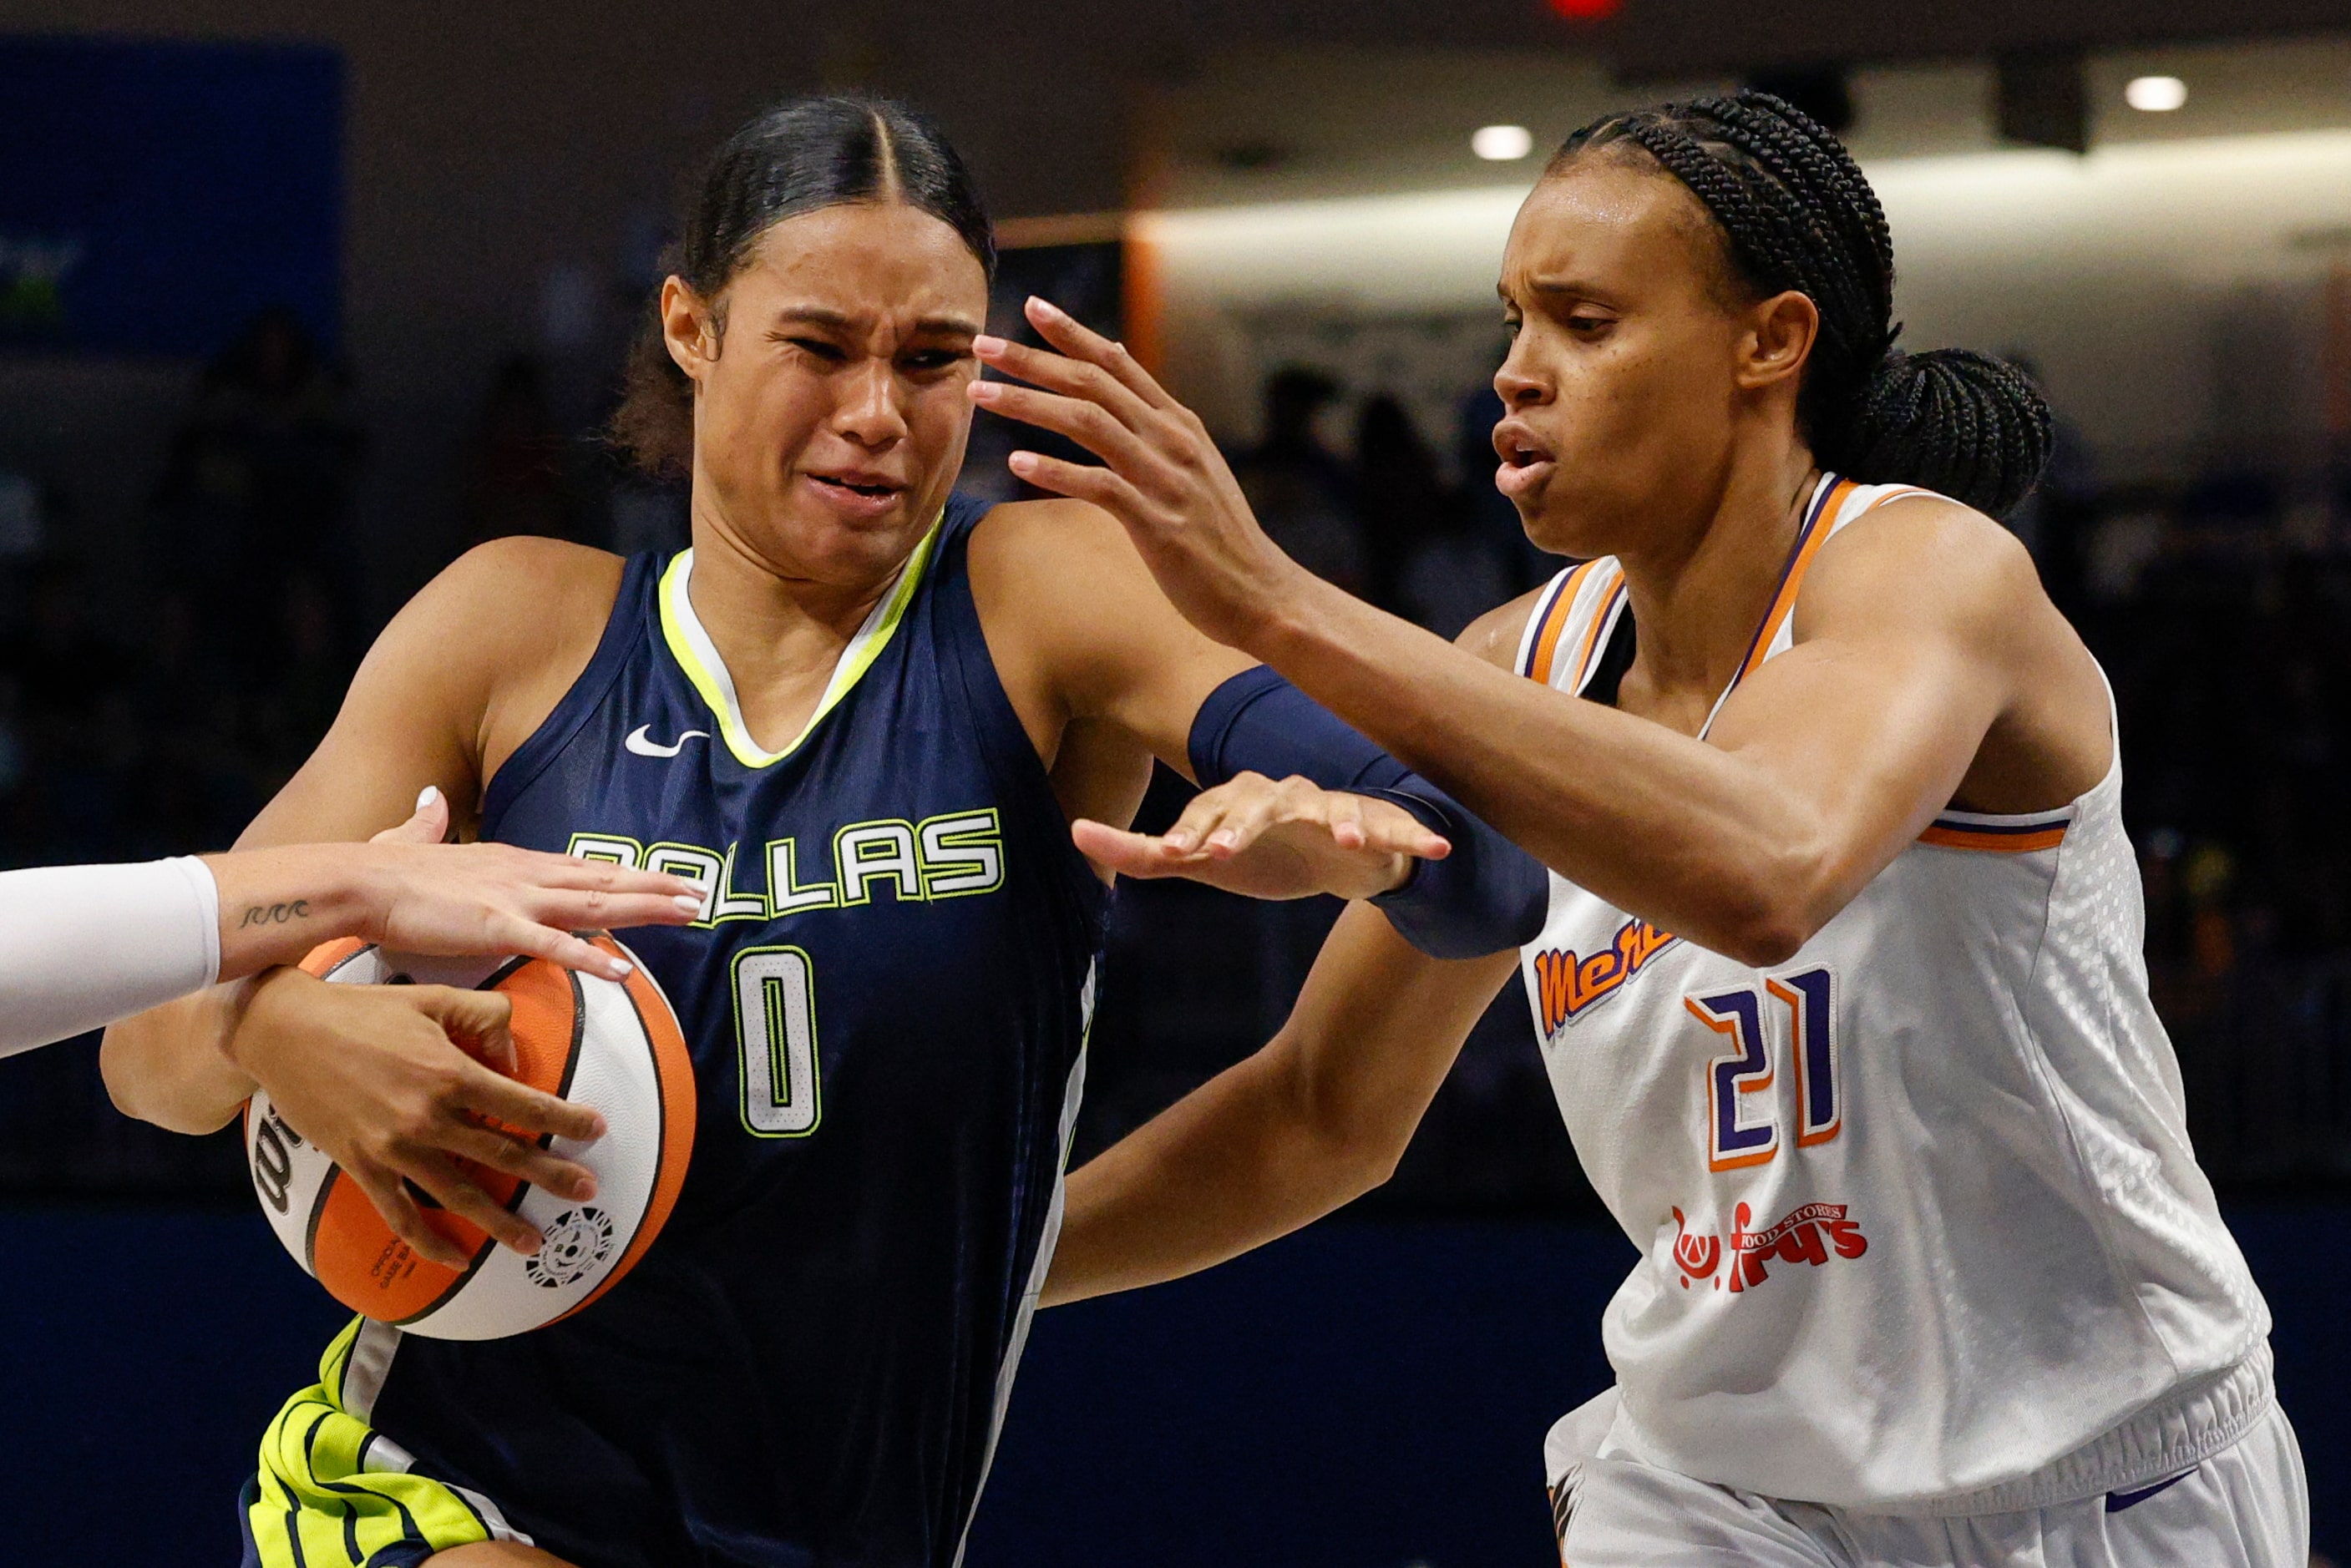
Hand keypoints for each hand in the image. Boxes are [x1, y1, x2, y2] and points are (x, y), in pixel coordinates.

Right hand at [230, 966, 603, 1264]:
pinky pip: (401, 1214)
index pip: (524, 1105)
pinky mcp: (362, 1166)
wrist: (285, 1032)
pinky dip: (429, 1241)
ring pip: (460, 1194)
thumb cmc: (365, 1011)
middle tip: (588, 1193)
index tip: (596, 1131)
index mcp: (452, 1074)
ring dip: (499, 1222)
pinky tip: (457, 1258)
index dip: (565, 1120)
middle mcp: (429, 1117)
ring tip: (534, 1241)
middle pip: (503, 1154)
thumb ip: (487, 1018)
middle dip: (551, 1176)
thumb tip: (512, 1061)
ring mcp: (394, 1148)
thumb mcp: (435, 998)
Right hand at [357, 788, 703, 978]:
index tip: (663, 880)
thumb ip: (433, 825)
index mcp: (513, 861)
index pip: (583, 868)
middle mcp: (525, 873)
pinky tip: (622, 969)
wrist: (359, 880)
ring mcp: (515, 898)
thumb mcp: (420, 841)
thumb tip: (431, 801)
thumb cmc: (384, 869)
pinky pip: (554, 945)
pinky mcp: (497, 925)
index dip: (627, 874)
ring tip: (687, 913)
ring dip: (645, 908)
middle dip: (655, 887)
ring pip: (595, 903)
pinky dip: (591, 956)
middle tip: (700, 893)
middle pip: (604, 879)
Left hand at [969, 297, 1314, 651]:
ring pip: (1086, 422)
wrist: (1262, 593)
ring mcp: (1165, 478)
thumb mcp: (1193, 472)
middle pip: (1092, 382)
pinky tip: (1016, 463)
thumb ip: (1157, 435)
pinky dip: (1054, 471)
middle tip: (981, 345)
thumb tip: (1119, 404)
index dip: (1072, 333)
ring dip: (1028, 404)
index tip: (1031, 307)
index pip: (1117, 363)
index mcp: (1178, 424)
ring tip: (980, 394)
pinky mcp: (1157, 522)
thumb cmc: (1219, 540)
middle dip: (1032, 359)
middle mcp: (1171, 440)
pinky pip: (1097, 485)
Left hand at [1073, 772, 1450, 901]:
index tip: (1177, 855)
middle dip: (1247, 822)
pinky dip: (1413, 835)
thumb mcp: (1198, 861)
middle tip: (1226, 850)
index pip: (1212, 809)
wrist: (1340, 862)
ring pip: (1331, 807)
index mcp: (1241, 798)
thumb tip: (1073, 832)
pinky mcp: (1376, 827)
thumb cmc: (1263, 853)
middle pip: (1265, 799)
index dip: (1194, 830)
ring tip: (1340, 840)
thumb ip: (1138, 853)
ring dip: (1336, 821)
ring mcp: (1333, 808)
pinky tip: (1435, 847)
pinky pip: (1394, 828)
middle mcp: (1286, 794)